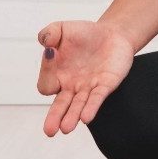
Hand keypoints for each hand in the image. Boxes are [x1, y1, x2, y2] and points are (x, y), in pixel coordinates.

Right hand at [36, 20, 135, 136]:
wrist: (112, 33)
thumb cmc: (83, 34)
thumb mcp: (62, 28)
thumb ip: (49, 33)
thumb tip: (45, 43)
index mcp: (56, 75)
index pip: (46, 82)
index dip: (47, 70)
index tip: (52, 51)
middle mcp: (70, 86)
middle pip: (60, 106)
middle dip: (54, 117)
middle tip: (50, 130)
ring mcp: (87, 88)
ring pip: (78, 106)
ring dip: (72, 116)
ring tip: (66, 128)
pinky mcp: (105, 85)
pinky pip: (97, 98)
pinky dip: (92, 107)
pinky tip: (87, 116)